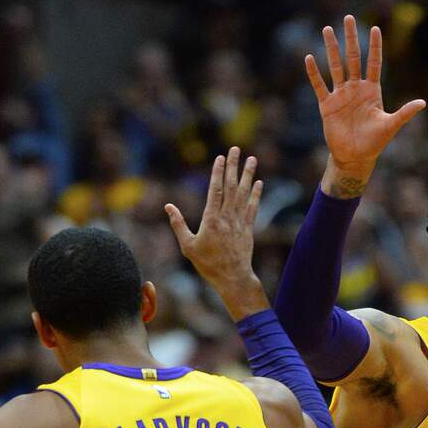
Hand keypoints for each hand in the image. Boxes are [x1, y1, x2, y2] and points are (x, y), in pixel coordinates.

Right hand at [165, 147, 266, 318]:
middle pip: (231, 186)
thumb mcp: (187, 246)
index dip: (218, 172)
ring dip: (248, 175)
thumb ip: (178, 224)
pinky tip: (258, 182)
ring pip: (244, 193)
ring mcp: (239, 222)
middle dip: (233, 166)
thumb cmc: (207, 264)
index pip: (215, 190)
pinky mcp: (248, 228)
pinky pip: (252, 207)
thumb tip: (168, 206)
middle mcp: (227, 217)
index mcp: (211, 219)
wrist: (232, 278)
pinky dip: (256, 194)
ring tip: (252, 159)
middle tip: (235, 149)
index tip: (220, 157)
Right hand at [305, 15, 424, 196]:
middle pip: (352, 58)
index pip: (374, 63)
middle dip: (350, 38)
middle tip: (348, 18)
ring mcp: (340, 95)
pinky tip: (309, 58)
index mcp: (372, 90)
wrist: (355, 157)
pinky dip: (314, 73)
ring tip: (327, 29)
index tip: (376, 28)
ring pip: (335, 66)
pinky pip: (320, 86)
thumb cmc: (375, 142)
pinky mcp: (327, 105)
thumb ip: (405, 113)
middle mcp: (355, 88)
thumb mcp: (391, 126)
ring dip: (331, 48)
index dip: (375, 46)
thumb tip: (423, 103)